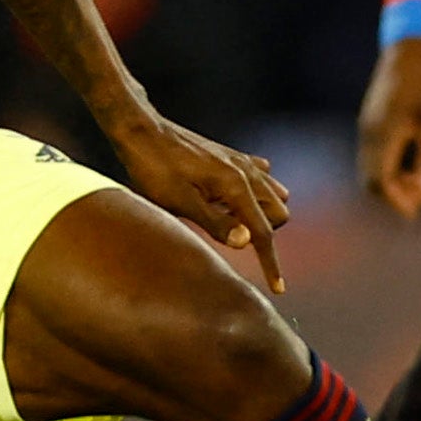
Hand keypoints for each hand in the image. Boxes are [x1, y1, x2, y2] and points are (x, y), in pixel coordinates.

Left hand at [110, 108, 291, 291]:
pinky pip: (261, 177)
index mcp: (235, 186)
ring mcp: (241, 161)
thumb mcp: (179, 202)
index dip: (270, 263)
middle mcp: (246, 172)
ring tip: (227, 219)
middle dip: (265, 232)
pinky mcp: (231, 156)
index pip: (263, 232)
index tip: (277, 289)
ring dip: (261, 212)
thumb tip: (246, 242)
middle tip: (229, 236)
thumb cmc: (155, 169)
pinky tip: (229, 201)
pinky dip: (255, 193)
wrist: (142, 131)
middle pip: (279, 212)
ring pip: (274, 194)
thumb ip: (215, 223)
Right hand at [355, 37, 420, 217]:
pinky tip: (413, 169)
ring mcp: (366, 129)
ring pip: (371, 171)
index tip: (416, 214)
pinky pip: (373, 158)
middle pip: (371, 182)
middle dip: (396, 196)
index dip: (397, 201)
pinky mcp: (369, 126)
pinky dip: (389, 171)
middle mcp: (369, 134)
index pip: (381, 180)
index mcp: (386, 132)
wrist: (409, 50)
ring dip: (393, 184)